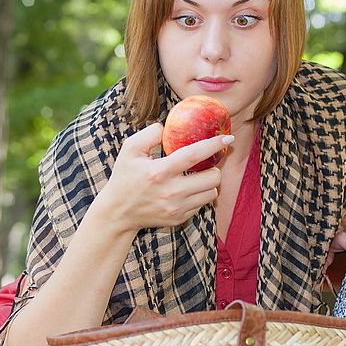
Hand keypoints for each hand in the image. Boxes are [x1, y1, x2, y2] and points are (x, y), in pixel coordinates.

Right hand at [96, 122, 233, 232]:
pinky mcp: (179, 218)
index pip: (194, 155)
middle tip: (206, 163)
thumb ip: (149, 134)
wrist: (118, 212)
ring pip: (211, 193)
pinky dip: (198, 195)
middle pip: (212, 178)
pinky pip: (201, 205)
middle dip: (214, 167)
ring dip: (208, 183)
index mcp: (159, 172)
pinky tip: (186, 190)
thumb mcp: (129, 150)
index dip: (213, 145)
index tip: (228, 137)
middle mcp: (171, 191)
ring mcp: (176, 208)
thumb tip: (166, 127)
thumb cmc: (125, 177)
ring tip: (196, 177)